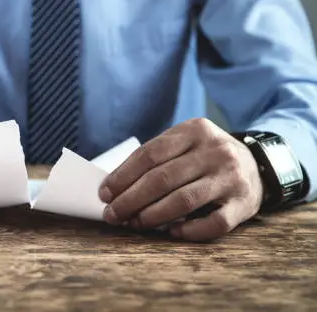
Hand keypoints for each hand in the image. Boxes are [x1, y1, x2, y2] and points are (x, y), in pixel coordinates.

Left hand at [98, 118, 263, 240]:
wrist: (258, 164)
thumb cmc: (204, 156)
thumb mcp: (184, 143)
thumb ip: (155, 158)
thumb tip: (115, 187)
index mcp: (194, 130)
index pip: (149, 154)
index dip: (123, 176)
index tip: (104, 193)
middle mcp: (215, 151)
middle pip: (162, 178)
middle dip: (130, 199)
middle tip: (112, 214)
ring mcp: (231, 177)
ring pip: (184, 200)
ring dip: (152, 216)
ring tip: (133, 223)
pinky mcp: (244, 203)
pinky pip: (213, 223)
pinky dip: (189, 231)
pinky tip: (170, 232)